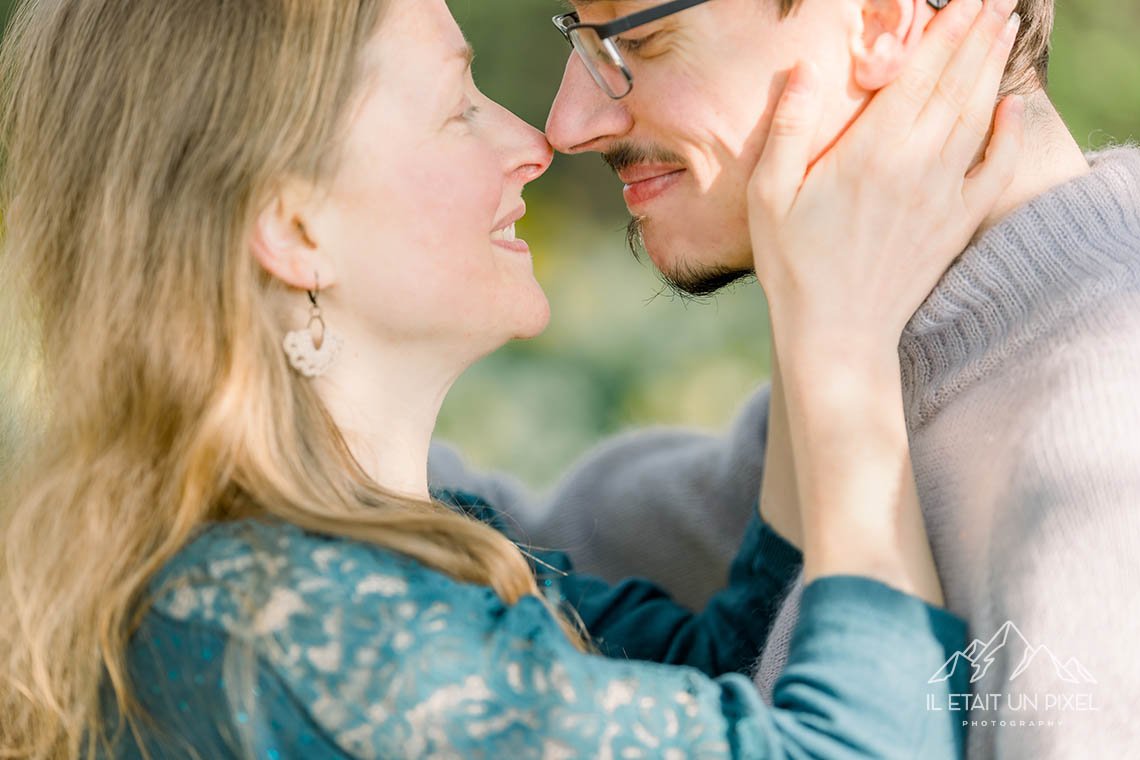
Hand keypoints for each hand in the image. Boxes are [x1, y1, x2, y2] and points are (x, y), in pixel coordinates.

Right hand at [748, 0, 1023, 366]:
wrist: (837, 332)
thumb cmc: (793, 264)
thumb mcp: (768, 196)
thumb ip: (789, 128)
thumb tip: (805, 68)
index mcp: (867, 151)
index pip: (917, 73)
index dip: (944, 30)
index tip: (962, 1)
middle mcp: (914, 163)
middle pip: (955, 84)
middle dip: (976, 35)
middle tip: (993, 1)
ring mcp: (942, 193)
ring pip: (977, 116)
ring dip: (993, 69)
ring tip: (1003, 31)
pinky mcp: (955, 223)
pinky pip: (993, 170)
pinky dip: (1007, 135)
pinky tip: (1010, 108)